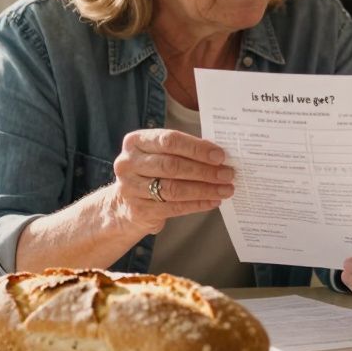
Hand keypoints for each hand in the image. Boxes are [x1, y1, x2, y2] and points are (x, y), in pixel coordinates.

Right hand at [108, 129, 234, 234]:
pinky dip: (197, 204)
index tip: (220, 155)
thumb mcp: (159, 154)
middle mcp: (128, 163)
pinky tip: (213, 201)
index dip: (196, 148)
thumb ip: (183, 151)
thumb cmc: (151, 171)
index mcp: (136, 142)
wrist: (124, 203)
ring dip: (204, 189)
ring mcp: (130, 188)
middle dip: (204, 170)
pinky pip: (174, 207)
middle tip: (227, 174)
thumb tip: (219, 155)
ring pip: (174, 188)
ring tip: (225, 189)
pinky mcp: (138, 210)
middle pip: (172, 165)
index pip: (169, 140)